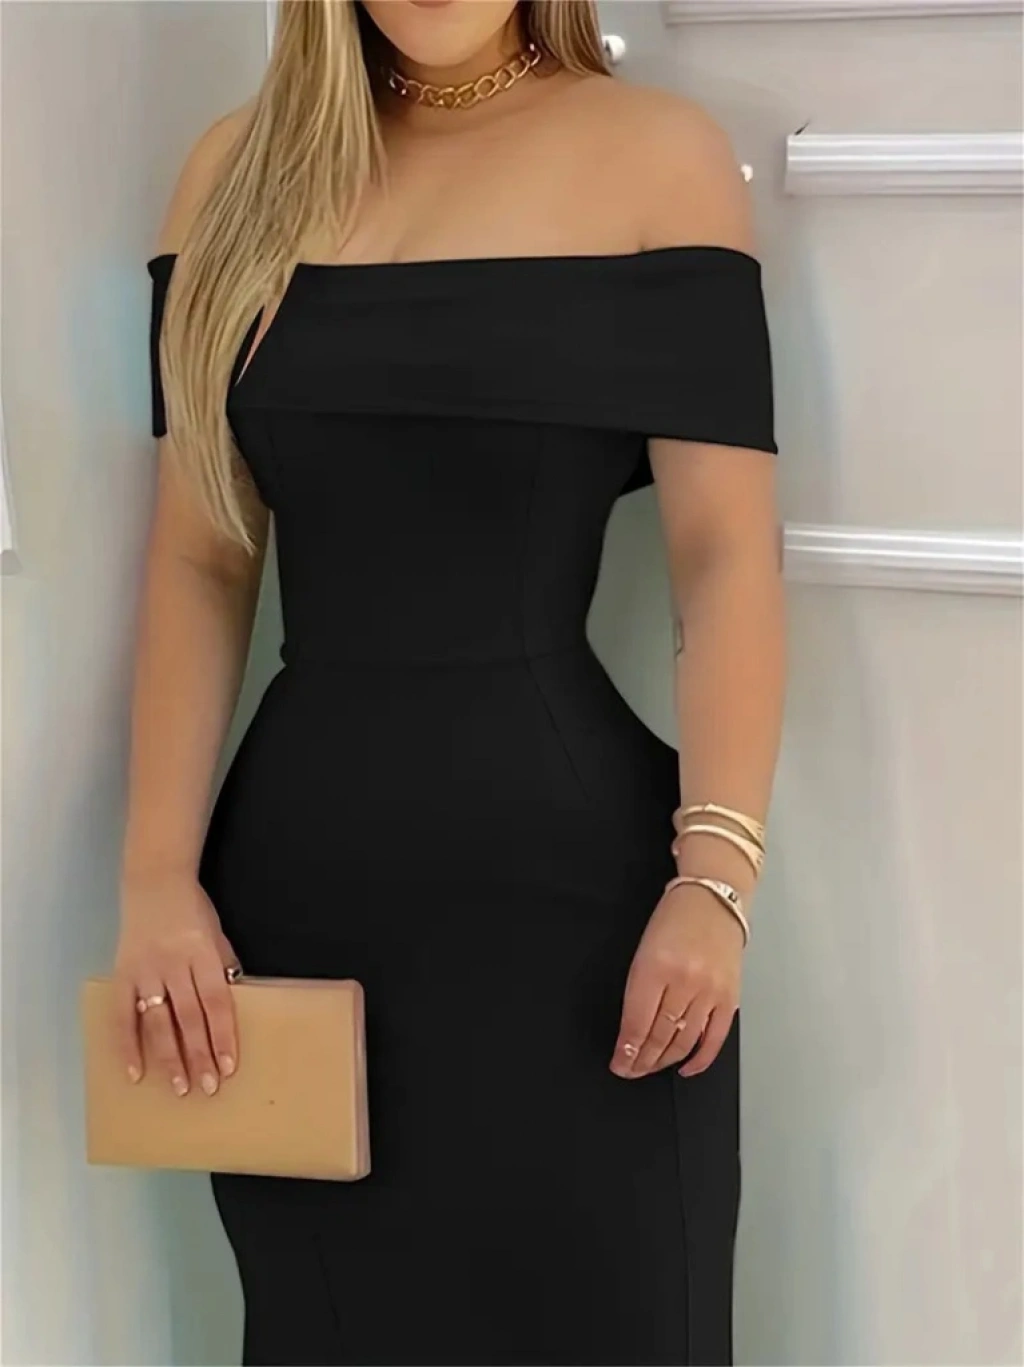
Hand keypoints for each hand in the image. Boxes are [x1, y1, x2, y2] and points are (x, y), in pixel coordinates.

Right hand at [114, 866, 240, 1095]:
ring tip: (179, 1086)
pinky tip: (135, 1072)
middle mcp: (174, 964)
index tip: (229, 1066)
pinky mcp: (123, 974)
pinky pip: (122, 1016)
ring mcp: (145, 970)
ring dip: (168, 1057)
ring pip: (157, 1021)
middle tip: (208, 1087)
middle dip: (199, 1055)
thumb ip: (225, 970)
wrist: (154, 882)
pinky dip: (127, 1045)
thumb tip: (233, 1008)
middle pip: (189, 1017)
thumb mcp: (218, 935)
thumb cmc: (193, 911)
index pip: (216, 1002)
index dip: (223, 1035)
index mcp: (203, 954)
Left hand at [610, 883, 743, 1079]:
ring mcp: (711, 992)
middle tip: (630, 1071)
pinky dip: (700, 1058)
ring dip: (665, 1061)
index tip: (618, 1064)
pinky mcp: (730, 998)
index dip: (626, 1050)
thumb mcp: (643, 949)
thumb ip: (637, 990)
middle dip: (642, 1060)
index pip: (637, 1022)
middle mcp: (685, 982)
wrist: (713, 898)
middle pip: (660, 1035)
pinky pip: (715, 1038)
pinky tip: (686, 1068)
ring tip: (650, 1069)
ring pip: (685, 1041)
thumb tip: (632, 1031)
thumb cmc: (674, 919)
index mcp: (656, 967)